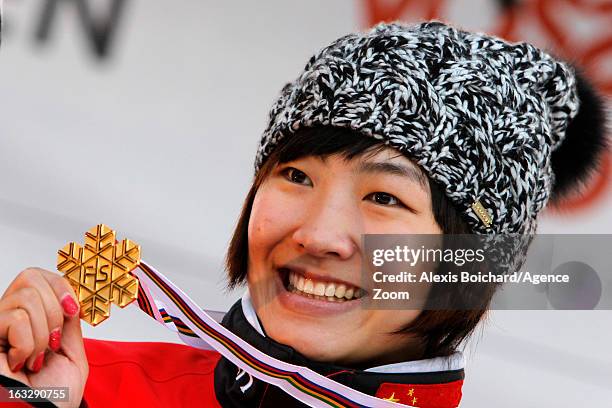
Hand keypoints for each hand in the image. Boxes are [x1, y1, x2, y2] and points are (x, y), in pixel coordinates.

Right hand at [0, 267, 88, 407]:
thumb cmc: (56, 396)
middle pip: (30, 277)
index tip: (73, 309)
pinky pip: (15, 318)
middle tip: (53, 342)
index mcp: (30, 319)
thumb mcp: (71, 351)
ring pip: (25, 298)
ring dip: (42, 333)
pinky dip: (27, 343)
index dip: (59, 285)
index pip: (38, 275)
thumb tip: (70, 297)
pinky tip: (20, 363)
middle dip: (54, 310)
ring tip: (35, 358)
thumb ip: (68, 323)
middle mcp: (8, 319)